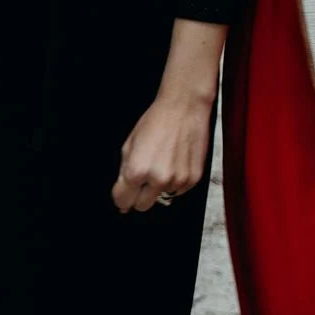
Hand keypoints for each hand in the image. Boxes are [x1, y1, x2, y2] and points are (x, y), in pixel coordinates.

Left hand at [110, 91, 212, 212]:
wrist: (184, 108)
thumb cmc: (156, 121)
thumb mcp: (129, 144)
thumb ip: (124, 173)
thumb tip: (123, 195)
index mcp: (137, 171)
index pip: (123, 201)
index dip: (121, 198)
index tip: (124, 193)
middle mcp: (158, 180)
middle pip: (142, 206)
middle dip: (139, 195)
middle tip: (144, 178)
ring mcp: (177, 181)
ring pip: (162, 198)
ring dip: (160, 186)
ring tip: (164, 162)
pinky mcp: (193, 179)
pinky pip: (179, 191)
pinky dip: (175, 181)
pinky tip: (176, 162)